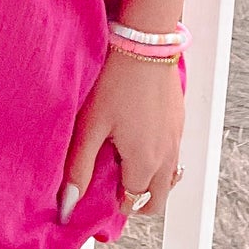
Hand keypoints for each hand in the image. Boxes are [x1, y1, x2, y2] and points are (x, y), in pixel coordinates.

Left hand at [57, 48, 184, 227]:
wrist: (145, 42)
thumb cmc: (115, 82)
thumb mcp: (90, 126)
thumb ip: (79, 168)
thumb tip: (68, 206)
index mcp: (145, 163)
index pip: (131, 201)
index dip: (112, 201)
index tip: (96, 188)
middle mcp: (168, 156)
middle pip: (157, 198)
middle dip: (136, 198)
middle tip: (111, 183)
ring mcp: (177, 138)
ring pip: (168, 177)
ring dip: (149, 178)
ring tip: (122, 159)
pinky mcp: (180, 120)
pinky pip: (172, 153)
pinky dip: (157, 157)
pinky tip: (136, 136)